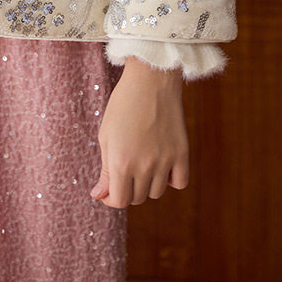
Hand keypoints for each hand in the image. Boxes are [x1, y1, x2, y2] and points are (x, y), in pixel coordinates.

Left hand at [90, 58, 188, 207]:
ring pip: (156, 192)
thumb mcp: (106, 135)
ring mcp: (165, 162)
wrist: (150, 81)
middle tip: (125, 168)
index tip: (110, 189)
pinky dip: (170, 179)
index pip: (119, 200)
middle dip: (128, 188)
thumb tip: (99, 196)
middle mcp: (144, 167)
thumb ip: (105, 170)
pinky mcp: (182, 154)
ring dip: (148, 184)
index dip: (112, 198)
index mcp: (120, 162)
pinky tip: (162, 164)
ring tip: (142, 160)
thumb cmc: (122, 105)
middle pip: (137, 198)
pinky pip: (179, 183)